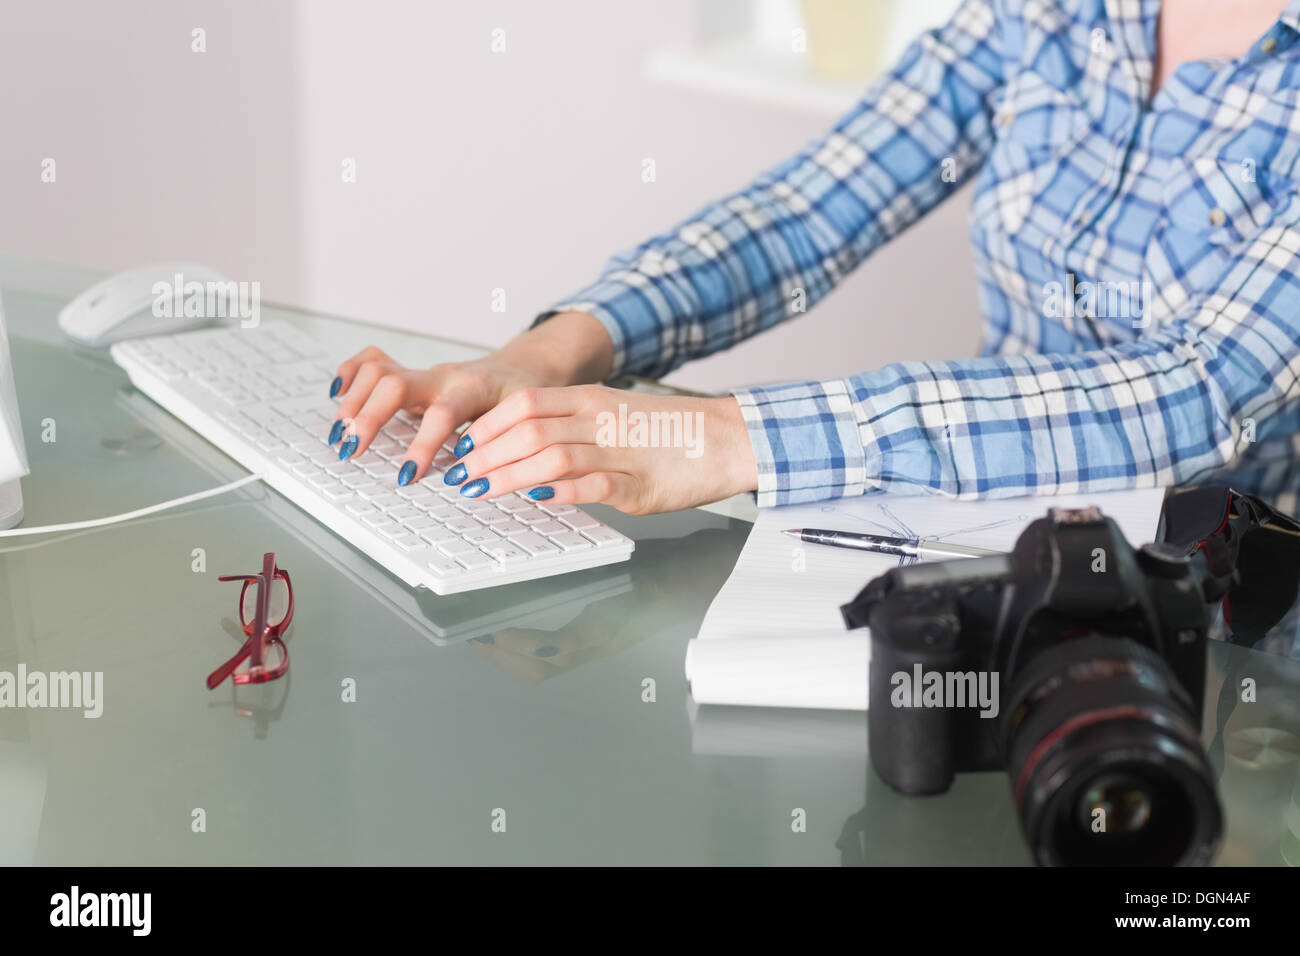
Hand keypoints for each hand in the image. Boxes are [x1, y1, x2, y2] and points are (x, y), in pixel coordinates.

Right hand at [327, 311, 613, 481]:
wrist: (523, 369)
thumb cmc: (525, 399)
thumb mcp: (526, 421)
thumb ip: (505, 444)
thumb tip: (484, 480)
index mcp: (473, 389)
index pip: (443, 413)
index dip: (424, 445)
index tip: (407, 476)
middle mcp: (443, 377)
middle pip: (395, 383)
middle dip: (370, 418)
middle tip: (352, 451)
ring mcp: (423, 374)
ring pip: (378, 371)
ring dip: (354, 402)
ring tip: (341, 437)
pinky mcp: (411, 374)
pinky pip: (373, 362)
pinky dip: (351, 373)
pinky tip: (337, 393)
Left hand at [443, 385, 756, 513]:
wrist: (728, 438)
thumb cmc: (668, 433)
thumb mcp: (612, 418)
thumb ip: (570, 428)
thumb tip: (519, 447)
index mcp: (591, 400)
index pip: (523, 404)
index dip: (486, 426)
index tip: (461, 446)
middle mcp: (600, 421)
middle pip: (527, 430)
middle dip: (485, 455)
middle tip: (459, 475)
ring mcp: (620, 452)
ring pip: (551, 456)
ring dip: (507, 475)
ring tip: (480, 490)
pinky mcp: (640, 486)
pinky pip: (592, 485)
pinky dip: (559, 492)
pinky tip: (534, 498)